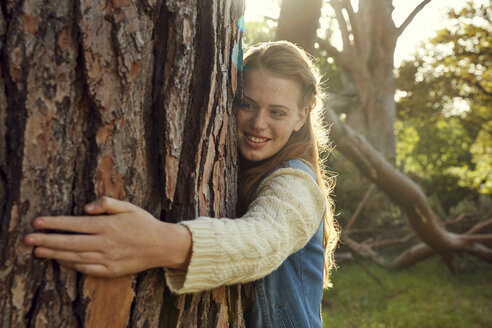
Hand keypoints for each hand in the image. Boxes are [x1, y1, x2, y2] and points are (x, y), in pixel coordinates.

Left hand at [24, 197, 191, 276]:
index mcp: (108, 225)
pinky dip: (71, 266)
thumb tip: (86, 207)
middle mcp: (105, 243)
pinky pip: (87, 269)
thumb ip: (107, 203)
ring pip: (75, 257)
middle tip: (27, 240)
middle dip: (46, 240)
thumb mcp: (129, 207)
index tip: (37, 222)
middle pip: (70, 242)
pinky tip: (60, 262)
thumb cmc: (144, 223)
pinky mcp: (111, 271)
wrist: (162, 246)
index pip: (75, 224)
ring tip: (38, 252)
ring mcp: (107, 259)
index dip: (54, 223)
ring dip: (54, 254)